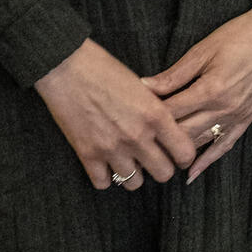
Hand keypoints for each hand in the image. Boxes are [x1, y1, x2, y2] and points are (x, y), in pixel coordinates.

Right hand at [34, 37, 195, 191]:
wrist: (67, 68)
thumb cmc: (105, 69)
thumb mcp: (143, 86)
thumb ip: (157, 110)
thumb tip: (168, 129)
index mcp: (156, 115)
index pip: (185, 152)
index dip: (184, 156)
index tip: (177, 154)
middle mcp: (138, 135)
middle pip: (164, 174)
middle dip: (161, 168)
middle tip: (153, 159)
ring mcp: (112, 148)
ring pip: (134, 183)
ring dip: (133, 173)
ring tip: (128, 161)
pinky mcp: (87, 154)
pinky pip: (103, 183)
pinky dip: (105, 176)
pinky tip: (105, 164)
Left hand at [142, 0, 251, 181]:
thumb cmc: (241, 34)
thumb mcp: (203, 50)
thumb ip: (174, 75)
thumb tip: (144, 87)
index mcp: (210, 90)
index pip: (170, 112)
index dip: (148, 117)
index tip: (131, 119)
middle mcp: (224, 108)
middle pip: (182, 133)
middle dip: (158, 139)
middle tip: (136, 143)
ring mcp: (238, 116)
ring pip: (200, 142)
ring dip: (178, 152)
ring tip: (155, 159)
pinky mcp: (248, 117)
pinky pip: (225, 145)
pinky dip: (208, 161)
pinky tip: (192, 172)